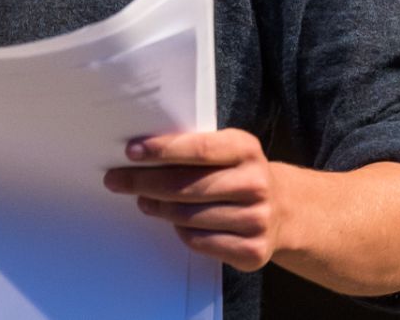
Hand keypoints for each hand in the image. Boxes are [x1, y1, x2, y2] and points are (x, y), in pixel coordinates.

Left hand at [103, 129, 285, 271]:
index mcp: (246, 149)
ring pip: (188, 216)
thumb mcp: (226, 151)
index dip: (163, 150)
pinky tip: (175, 222)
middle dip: (145, 182)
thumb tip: (139, 152)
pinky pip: (199, 241)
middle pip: (187, 186)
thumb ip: (193, 148)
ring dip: (158, 208)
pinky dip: (180, 231)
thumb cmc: (237, 174)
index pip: (200, 149)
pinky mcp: (252, 251)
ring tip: (143, 201)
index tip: (132, 152)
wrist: (283, 211)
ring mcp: (257, 219)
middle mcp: (256, 183)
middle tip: (116, 180)